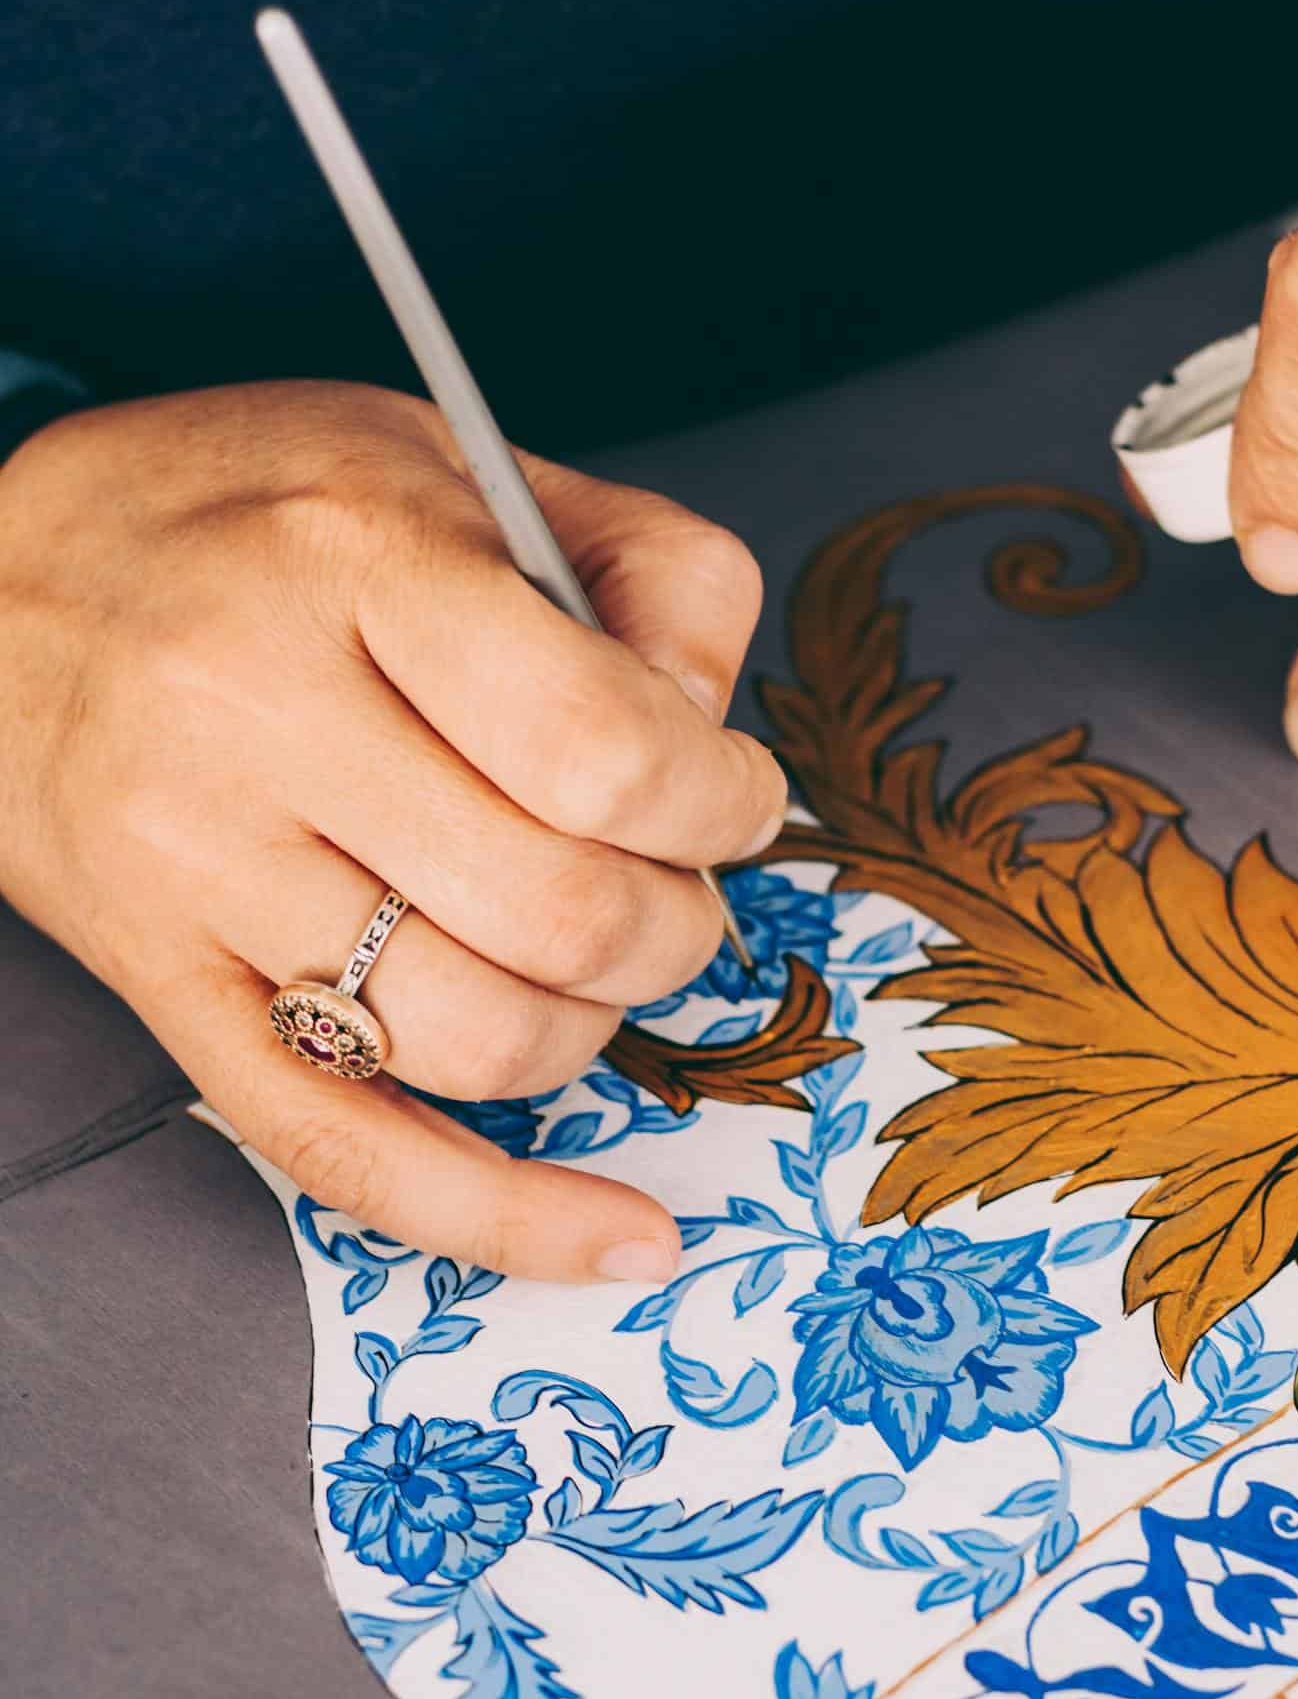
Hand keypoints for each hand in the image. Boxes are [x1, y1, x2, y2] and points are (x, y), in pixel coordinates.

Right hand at [0, 381, 785, 1278]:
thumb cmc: (256, 517)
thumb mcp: (464, 466)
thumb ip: (650, 573)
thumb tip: (721, 746)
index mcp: (352, 563)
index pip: (600, 749)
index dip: (718, 799)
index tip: (731, 794)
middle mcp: (255, 721)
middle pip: (559, 913)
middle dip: (675, 922)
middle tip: (670, 880)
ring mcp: (197, 874)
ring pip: (480, 1044)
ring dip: (597, 1025)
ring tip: (590, 958)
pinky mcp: (165, 991)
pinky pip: (346, 1152)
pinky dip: (506, 1219)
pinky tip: (618, 1233)